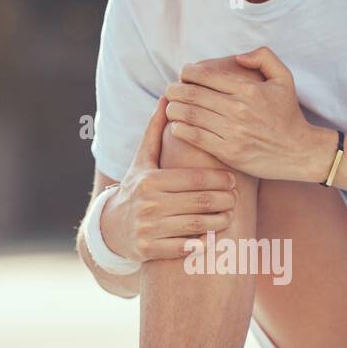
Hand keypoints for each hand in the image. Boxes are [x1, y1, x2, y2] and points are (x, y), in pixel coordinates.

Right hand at [101, 96, 238, 261]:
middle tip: (236, 198)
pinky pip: (183, 248)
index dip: (218, 179)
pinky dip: (200, 244)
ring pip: (196, 226)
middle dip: (224, 201)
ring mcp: (148, 229)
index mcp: (150, 179)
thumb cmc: (135, 186)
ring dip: (218, 222)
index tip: (232, 180)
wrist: (110, 226)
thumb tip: (168, 96)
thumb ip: (156, 130)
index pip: (194, 178)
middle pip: (200, 202)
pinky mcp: (149, 250)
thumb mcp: (142, 159)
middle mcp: (149, 204)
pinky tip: (211, 238)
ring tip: (229, 215)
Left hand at [163, 47, 335, 182]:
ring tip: (170, 107)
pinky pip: (196, 137)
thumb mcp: (284, 78)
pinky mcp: (229, 152)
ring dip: (173, 109)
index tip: (183, 75)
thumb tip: (239, 57)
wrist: (299, 151)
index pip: (206, 75)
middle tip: (170, 91)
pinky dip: (180, 129)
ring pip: (190, 115)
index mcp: (248, 89)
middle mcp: (239, 109)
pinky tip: (176, 126)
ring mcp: (233, 131)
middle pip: (192, 94)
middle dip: (174, 89)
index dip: (187, 73)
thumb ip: (264, 57)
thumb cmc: (288, 115)